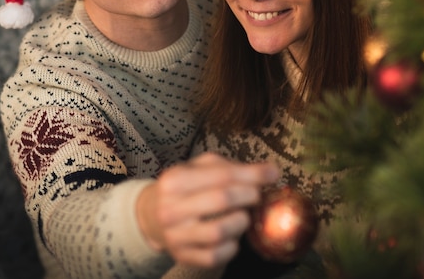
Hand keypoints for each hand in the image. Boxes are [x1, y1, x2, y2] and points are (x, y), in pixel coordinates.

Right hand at [136, 152, 278, 267]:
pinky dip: (232, 245)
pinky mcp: (183, 256)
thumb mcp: (200, 168)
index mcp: (174, 180)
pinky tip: (232, 235)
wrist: (151, 216)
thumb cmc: (185, 187)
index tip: (273, 174)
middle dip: (248, 196)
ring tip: (243, 215)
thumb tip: (271, 171)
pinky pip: (216, 255)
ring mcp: (175, 235)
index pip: (221, 175)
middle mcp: (171, 208)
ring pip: (219, 231)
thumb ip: (233, 167)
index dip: (252, 175)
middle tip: (257, 195)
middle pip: (222, 200)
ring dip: (241, 222)